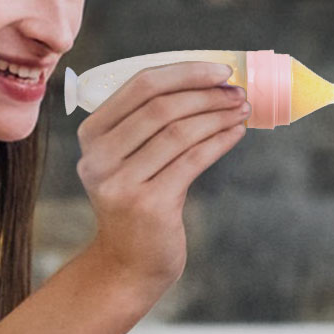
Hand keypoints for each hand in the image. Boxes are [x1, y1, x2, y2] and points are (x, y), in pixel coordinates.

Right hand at [74, 61, 247, 289]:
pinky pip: (193, 161)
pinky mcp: (149, 205)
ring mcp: (121, 183)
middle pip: (162, 106)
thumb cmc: (137, 200)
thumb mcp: (129, 158)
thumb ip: (151, 121)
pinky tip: (236, 134)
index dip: (186, 72)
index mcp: (91, 134)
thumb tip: (210, 81)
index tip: (221, 71)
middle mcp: (99, 157)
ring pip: (180, 132)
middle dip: (207, 95)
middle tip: (238, 93)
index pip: (140, 85)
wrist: (128, 262)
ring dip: (218, 116)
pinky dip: (219, 142)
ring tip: (242, 110)